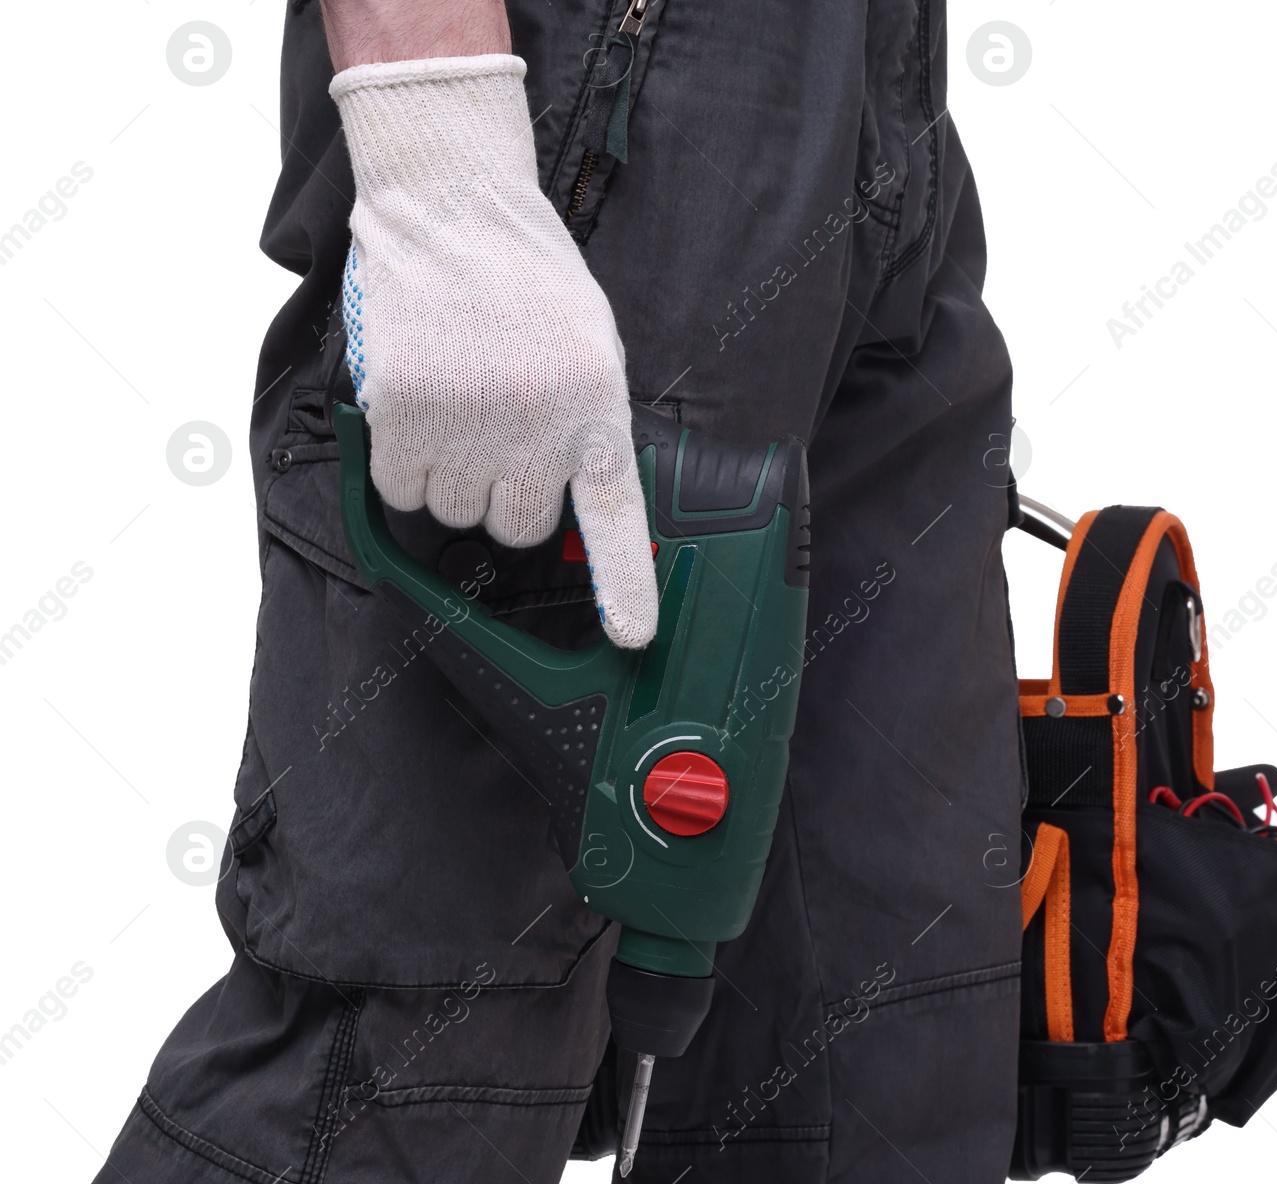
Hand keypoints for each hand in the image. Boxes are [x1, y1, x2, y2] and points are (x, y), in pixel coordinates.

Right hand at [332, 54, 657, 647]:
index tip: (630, 638)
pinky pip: (400, 489)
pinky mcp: (403, 411)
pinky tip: (418, 408)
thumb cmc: (528, 279)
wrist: (452, 205)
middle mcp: (535, 421)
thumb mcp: (590, 347)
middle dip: (506, 497)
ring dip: (452, 479)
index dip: (624, 586)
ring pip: (455, 513)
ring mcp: (466, 420)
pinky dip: (403, 465)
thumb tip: (574, 502)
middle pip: (517, 527)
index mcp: (595, 405)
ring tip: (459, 407)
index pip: (615, 516)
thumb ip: (587, 424)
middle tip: (500, 437)